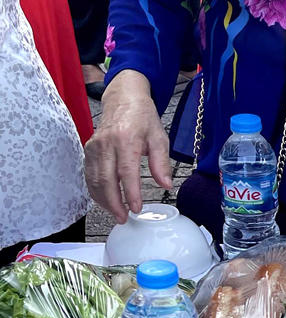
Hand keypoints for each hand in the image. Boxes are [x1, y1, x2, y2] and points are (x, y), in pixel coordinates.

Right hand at [84, 71, 171, 220]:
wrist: (123, 99)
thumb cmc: (142, 117)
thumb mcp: (159, 137)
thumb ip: (161, 163)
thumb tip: (165, 185)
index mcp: (126, 139)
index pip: (127, 171)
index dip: (131, 192)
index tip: (136, 208)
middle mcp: (107, 143)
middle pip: (106, 179)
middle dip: (114, 202)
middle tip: (124, 218)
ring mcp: (94, 147)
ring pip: (95, 180)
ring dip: (104, 200)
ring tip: (116, 213)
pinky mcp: (88, 150)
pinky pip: (89, 175)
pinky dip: (96, 191)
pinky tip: (105, 201)